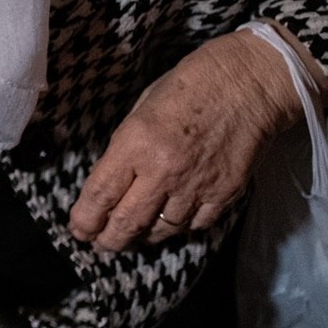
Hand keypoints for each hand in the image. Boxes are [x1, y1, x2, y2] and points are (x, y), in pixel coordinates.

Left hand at [69, 29, 310, 251]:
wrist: (249, 83)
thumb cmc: (190, 86)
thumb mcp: (142, 108)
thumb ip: (127, 147)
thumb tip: (114, 181)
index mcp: (135, 143)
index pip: (101, 193)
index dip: (85, 219)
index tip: (78, 230)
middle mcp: (163, 170)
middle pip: (128, 222)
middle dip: (109, 239)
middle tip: (101, 244)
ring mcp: (196, 186)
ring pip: (162, 229)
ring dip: (143, 236)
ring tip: (133, 236)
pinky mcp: (225, 194)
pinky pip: (196, 224)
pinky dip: (180, 226)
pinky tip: (171, 221)